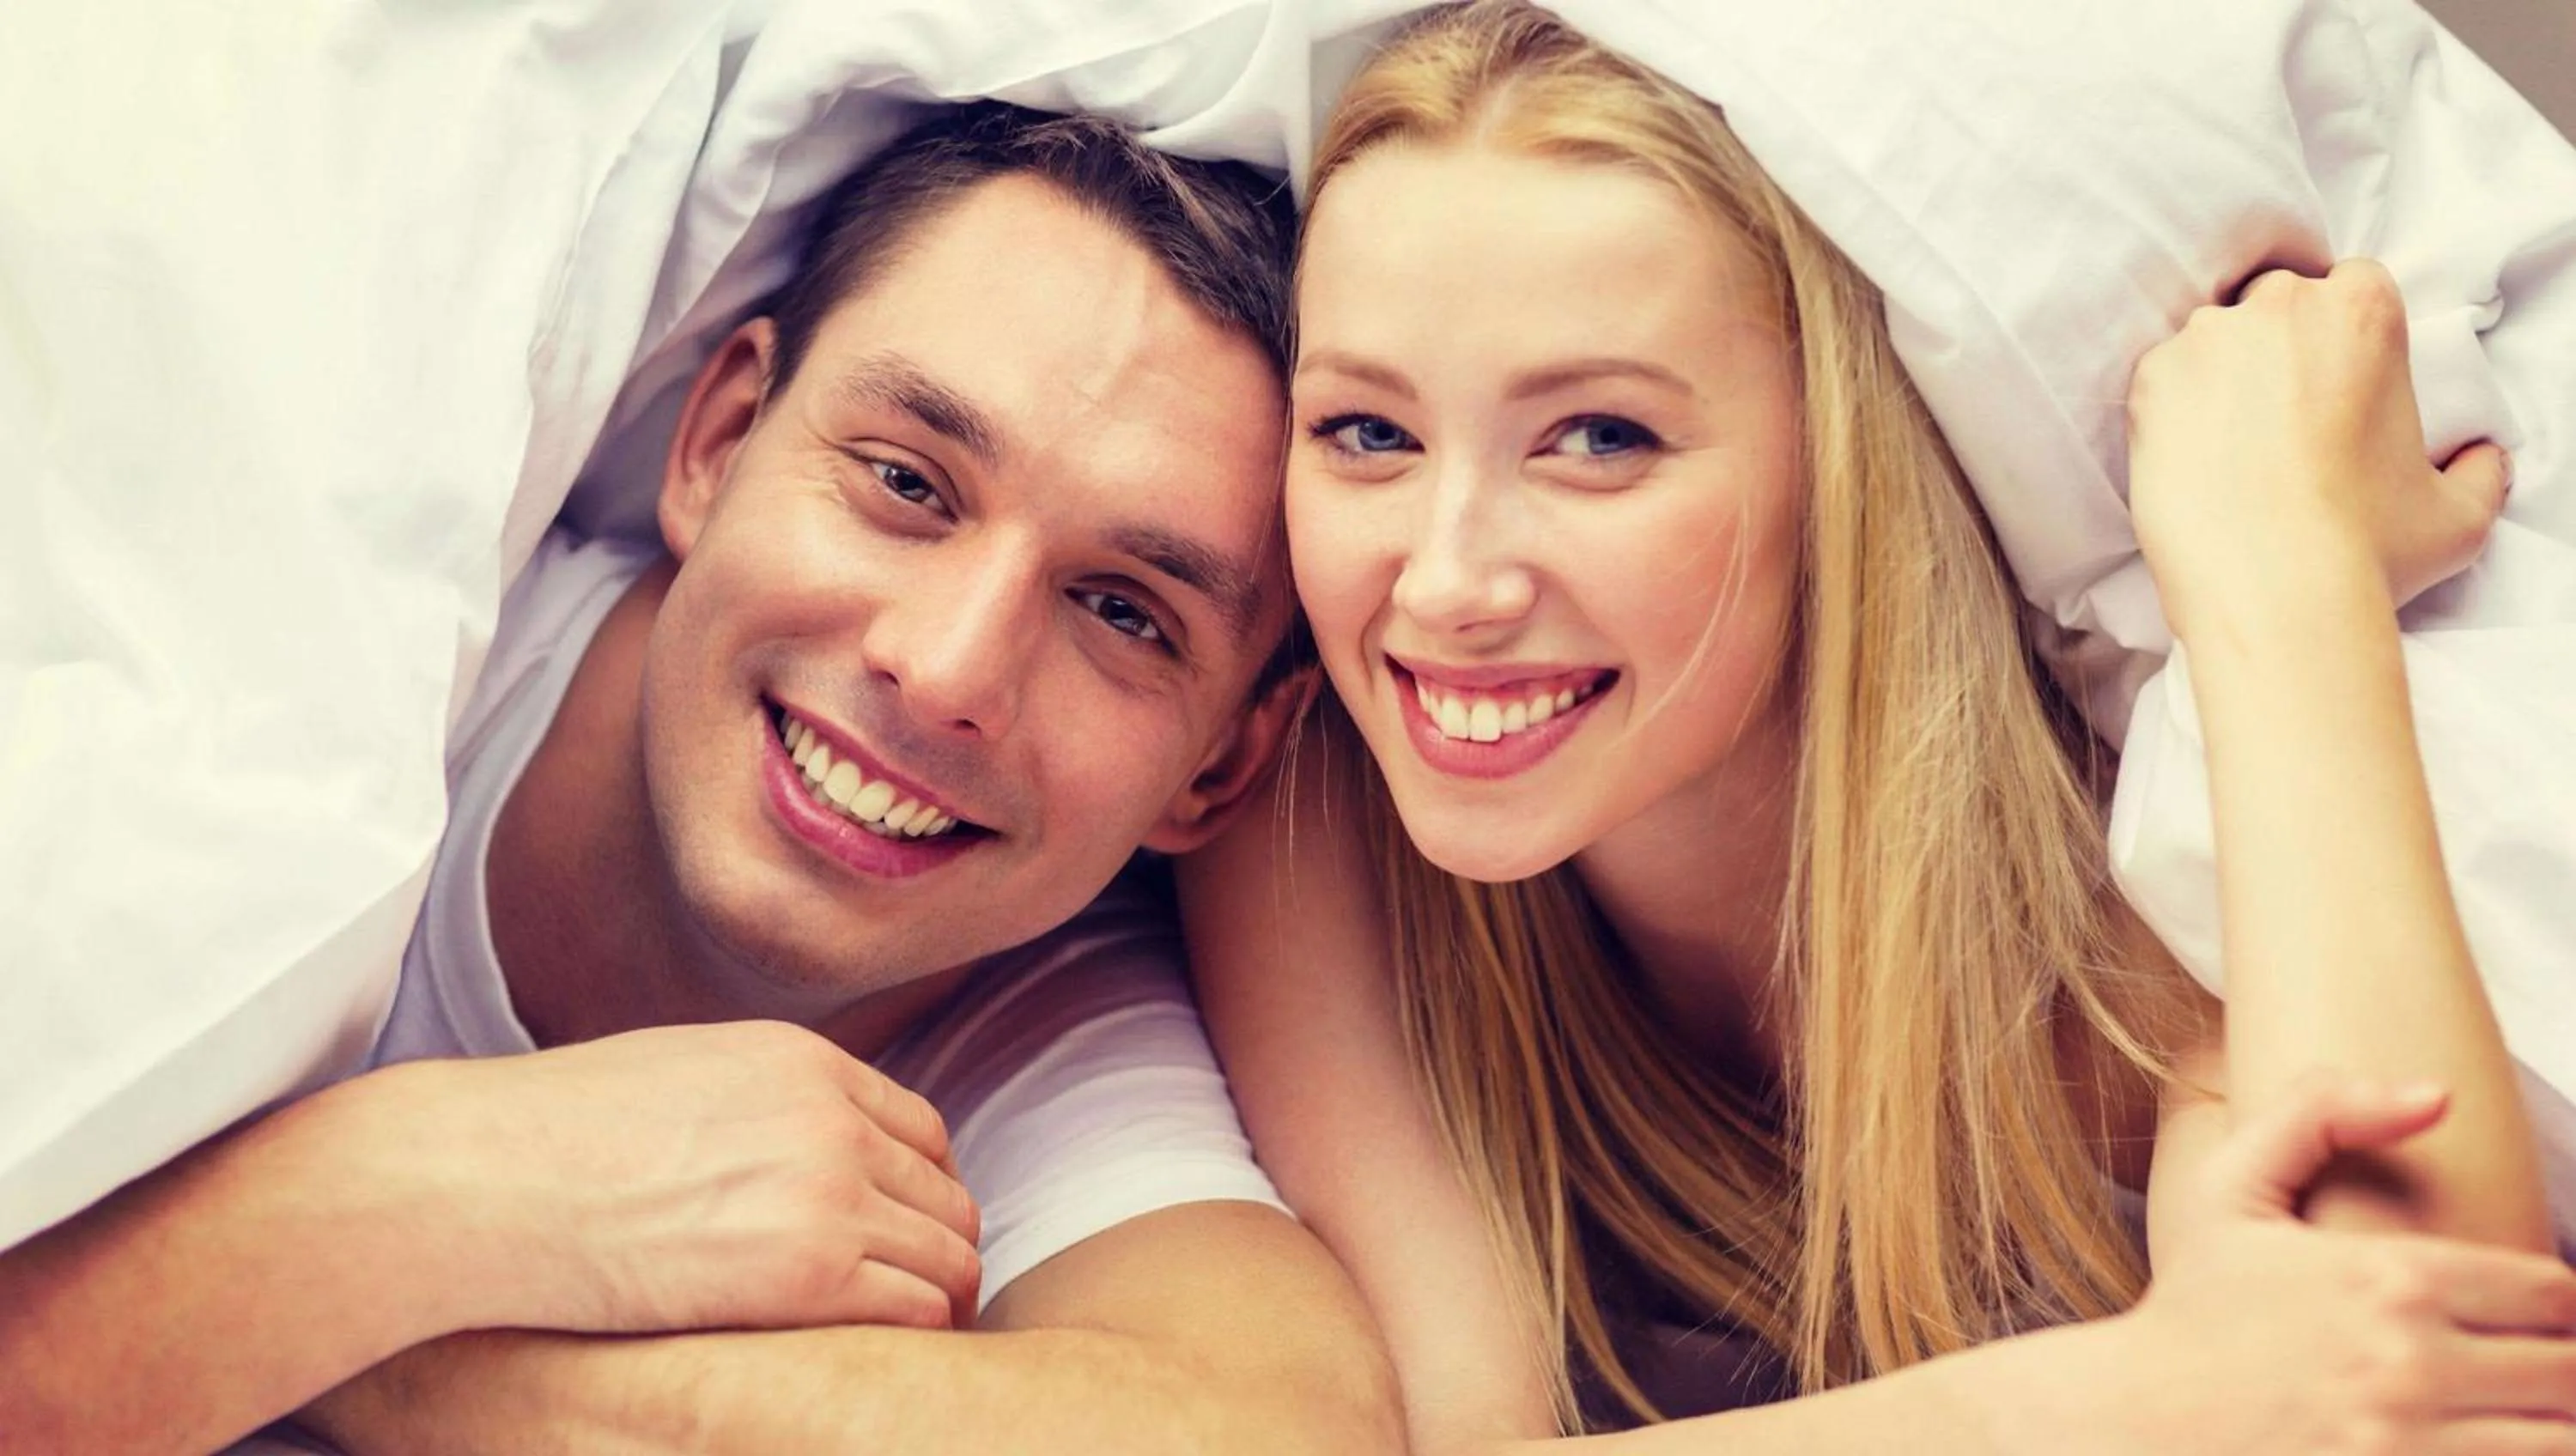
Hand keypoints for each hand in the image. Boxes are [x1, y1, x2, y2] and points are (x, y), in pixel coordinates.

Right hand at [381, 1020, 981, 1336]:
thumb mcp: (680, 1072)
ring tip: (894, 1337)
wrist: (480, 1176)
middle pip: (945, 1195)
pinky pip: (915, 1309)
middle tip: (906, 1296)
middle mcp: (831, 1119)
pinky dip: (911, 1335)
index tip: (900, 1233)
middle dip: (934, 1247)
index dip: (920, 1190)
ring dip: (933, 1297)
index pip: (921, 1132)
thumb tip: (781, 1146)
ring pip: (947, 1255)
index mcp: (804, 1062)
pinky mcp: (807, 1273)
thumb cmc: (546, 1136)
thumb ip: (757, 1102)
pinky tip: (870, 1360)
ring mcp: (827, 1192)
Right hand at [2116, 1076, 2575, 1452]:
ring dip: (2549, 1420)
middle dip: (2562, 1365)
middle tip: (2529, 1365)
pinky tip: (2484, 1441)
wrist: (2135, 1420)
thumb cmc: (2191, 1309)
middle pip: (2568, 1371)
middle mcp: (2411, 1361)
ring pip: (2556, 1437)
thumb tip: (2435, 1093)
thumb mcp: (2230, 1189)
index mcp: (2388, 1277)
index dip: (2562, 1303)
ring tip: (2513, 1408)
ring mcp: (2408, 1441)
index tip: (2536, 1313)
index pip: (2555, 1293)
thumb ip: (2321, 1113)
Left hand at [2125, 259, 2509, 640]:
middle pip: (2275, 304)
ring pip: (2214, 340)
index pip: (2349, 285)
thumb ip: (2477, 470)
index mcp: (2363, 309)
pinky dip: (2172, 411)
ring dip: (2221, 377)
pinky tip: (2193, 459)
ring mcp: (2209, 338)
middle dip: (2278, 348)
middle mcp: (2282, 305)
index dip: (2337, 332)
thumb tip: (2479, 459)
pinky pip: (2162, 379)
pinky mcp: (2150, 379)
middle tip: (2281, 418)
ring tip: (2232, 447)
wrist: (2271, 587)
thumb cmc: (2365, 548)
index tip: (2331, 377)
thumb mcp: (2458, 513)